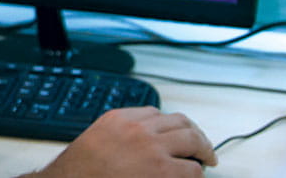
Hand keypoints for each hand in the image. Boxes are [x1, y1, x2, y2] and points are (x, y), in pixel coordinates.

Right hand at [29, 107, 216, 177]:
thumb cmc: (78, 172)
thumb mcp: (95, 141)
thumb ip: (118, 135)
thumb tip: (140, 143)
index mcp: (119, 119)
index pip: (155, 113)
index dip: (170, 125)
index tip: (176, 133)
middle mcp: (138, 130)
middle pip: (180, 123)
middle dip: (195, 135)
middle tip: (202, 147)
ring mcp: (153, 149)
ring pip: (192, 141)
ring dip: (203, 151)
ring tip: (207, 160)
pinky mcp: (163, 171)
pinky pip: (192, 169)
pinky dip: (196, 174)